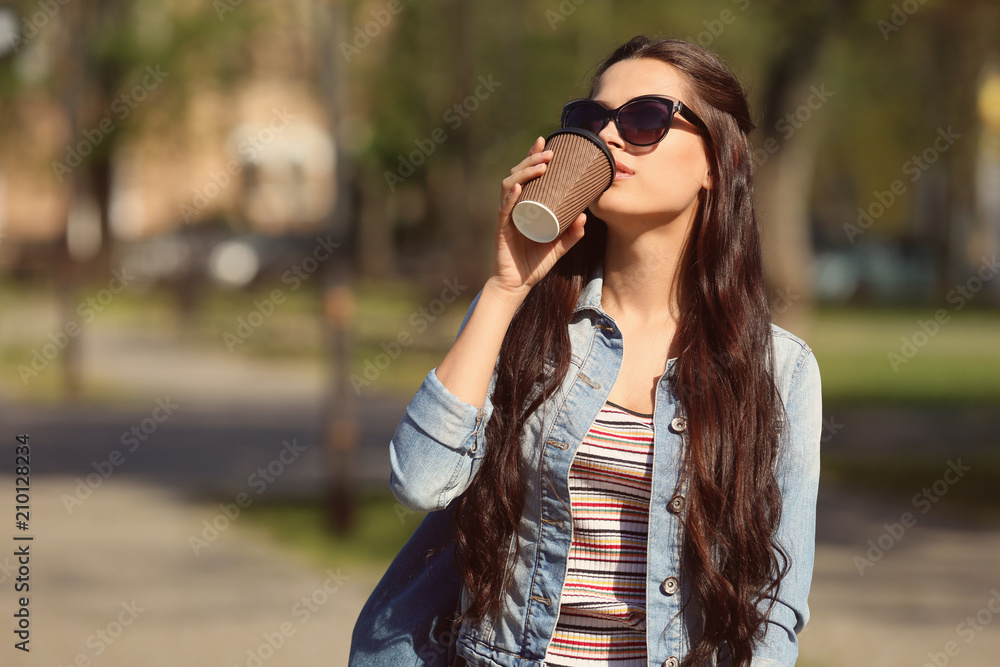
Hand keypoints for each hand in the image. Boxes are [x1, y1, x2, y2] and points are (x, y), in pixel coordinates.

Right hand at [488, 136, 587, 298]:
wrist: (517, 285)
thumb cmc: (534, 263)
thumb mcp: (559, 247)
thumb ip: (572, 234)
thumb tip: (585, 215)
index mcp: (524, 206)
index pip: (526, 175)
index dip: (533, 156)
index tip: (546, 141)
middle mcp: (512, 207)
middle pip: (517, 175)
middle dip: (532, 159)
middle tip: (550, 152)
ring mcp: (506, 217)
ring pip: (509, 186)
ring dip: (524, 173)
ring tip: (541, 166)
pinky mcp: (502, 230)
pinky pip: (504, 210)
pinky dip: (511, 198)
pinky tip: (518, 189)